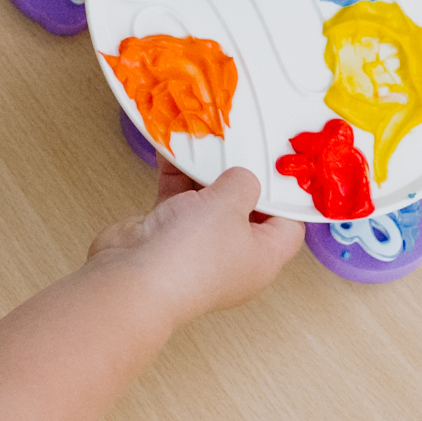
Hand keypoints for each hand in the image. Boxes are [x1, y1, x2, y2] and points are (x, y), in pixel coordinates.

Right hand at [86, 165, 303, 324]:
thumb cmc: (193, 252)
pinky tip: (175, 151)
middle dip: (240, 177)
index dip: (287, 197)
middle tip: (242, 145)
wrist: (134, 278)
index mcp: (263, 259)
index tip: (281, 167)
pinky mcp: (167, 237)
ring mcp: (198, 248)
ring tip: (208, 142)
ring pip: (208, 203)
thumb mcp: (231, 203)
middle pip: (246, 210)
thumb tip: (242, 177)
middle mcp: (233, 257)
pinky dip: (176, 178)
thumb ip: (243, 182)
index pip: (287, 227)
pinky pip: (177, 201)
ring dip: (204, 174)